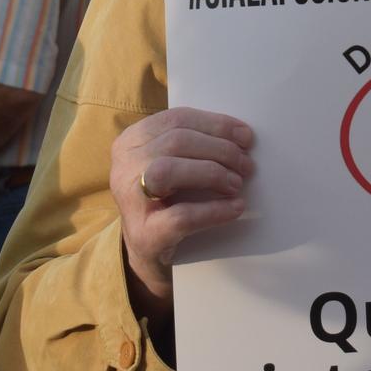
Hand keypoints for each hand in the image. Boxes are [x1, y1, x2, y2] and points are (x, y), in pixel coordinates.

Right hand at [110, 108, 255, 316]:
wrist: (149, 250)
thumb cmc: (168, 199)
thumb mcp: (173, 162)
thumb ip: (194, 144)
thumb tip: (241, 135)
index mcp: (131, 140)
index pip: (176, 119)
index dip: (215, 124)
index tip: (245, 136)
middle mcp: (123, 166)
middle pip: (176, 142)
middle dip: (220, 150)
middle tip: (246, 165)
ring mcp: (129, 200)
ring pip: (169, 171)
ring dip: (212, 173)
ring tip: (236, 184)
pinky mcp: (144, 233)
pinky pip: (181, 215)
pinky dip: (214, 210)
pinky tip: (235, 208)